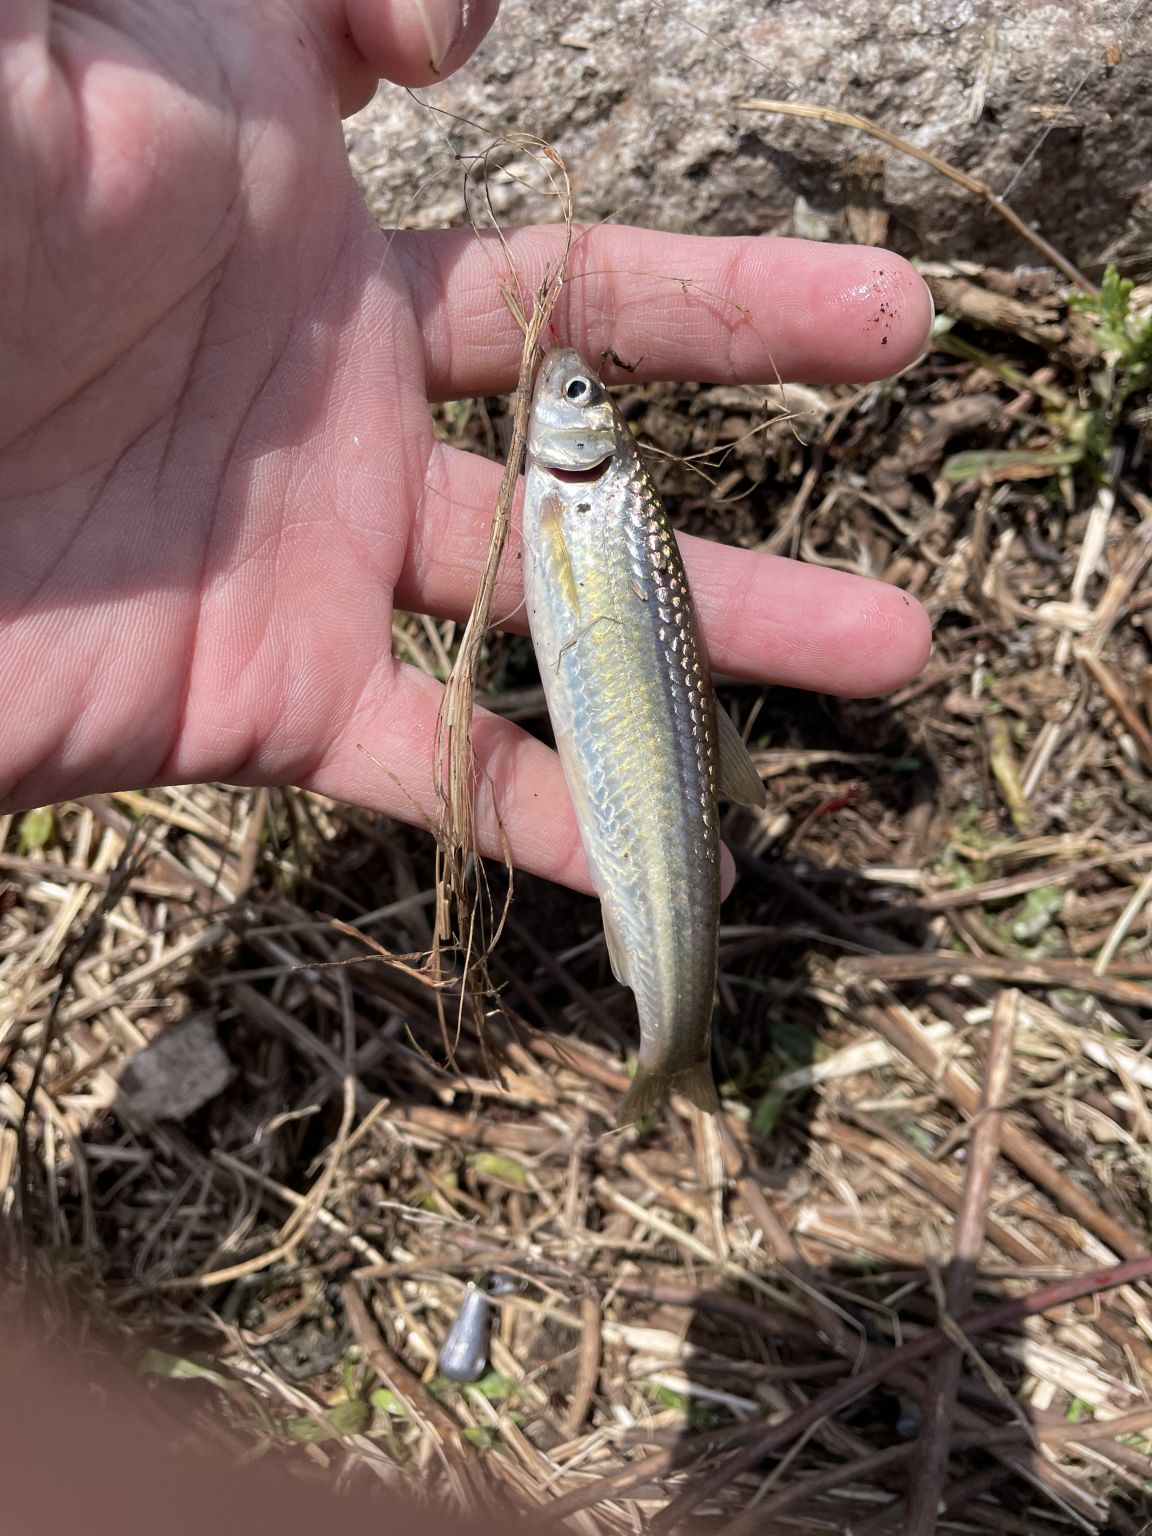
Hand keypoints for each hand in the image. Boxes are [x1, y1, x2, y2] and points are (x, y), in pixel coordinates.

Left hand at [0, 0, 931, 893]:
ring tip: (892, 648)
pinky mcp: (267, 701)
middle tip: (905, 339)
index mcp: (307, 231)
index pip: (513, 213)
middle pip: (596, 388)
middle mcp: (341, 399)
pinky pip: (446, 769)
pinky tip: (678, 871)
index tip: (577, 137)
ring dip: (722, 636)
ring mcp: (319, 559)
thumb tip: (459, 31)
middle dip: (757, 352)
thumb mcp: (72, 34)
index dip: (576, 169)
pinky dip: (562, 821)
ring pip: (560, 606)